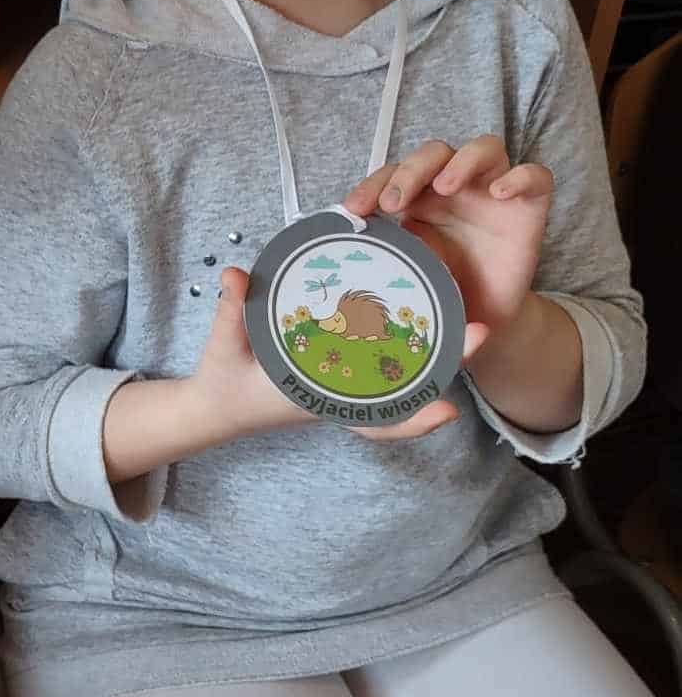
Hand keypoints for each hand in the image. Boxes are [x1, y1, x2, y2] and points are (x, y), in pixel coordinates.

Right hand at [194, 269, 481, 444]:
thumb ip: (230, 311)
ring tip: (476, 326)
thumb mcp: (223, 346)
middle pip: (401, 389)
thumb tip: (234, 276)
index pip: (368, 420)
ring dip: (437, 355)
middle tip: (481, 334)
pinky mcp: (339, 369)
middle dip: (441, 365)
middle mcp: (338, 395)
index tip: (450, 410)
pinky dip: (411, 353)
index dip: (409, 421)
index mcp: (317, 399)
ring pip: (400, 377)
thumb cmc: (222, 381)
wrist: (216, 405)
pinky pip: (384, 366)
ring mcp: (341, 383)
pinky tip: (435, 325)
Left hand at [342, 136, 553, 343]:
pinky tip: (500, 194)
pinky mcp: (529, 206)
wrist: (486, 321)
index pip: (394, 175)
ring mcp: (493, 194)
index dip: (372, 185)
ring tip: (444, 187)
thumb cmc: (444, 295)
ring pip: (483, 149)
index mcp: (419, 202)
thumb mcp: (411, 284)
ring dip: (461, 162)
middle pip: (434, 154)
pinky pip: (535, 177)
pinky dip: (519, 178)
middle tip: (393, 203)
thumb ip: (390, 278)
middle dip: (410, 171)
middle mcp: (456, 190)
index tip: (353, 210)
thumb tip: (355, 292)